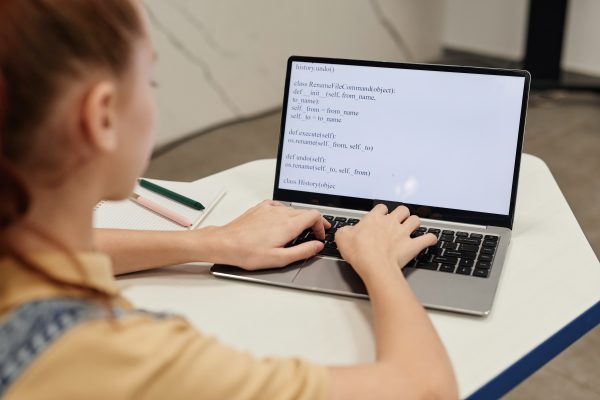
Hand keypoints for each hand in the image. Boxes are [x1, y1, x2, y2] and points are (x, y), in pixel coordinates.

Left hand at [208, 200, 330, 269]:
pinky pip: (278, 206)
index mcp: (288, 225)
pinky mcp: (260, 208)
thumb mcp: (279, 259)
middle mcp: (280, 213)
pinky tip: (280, 223)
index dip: (321, 225)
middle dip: (313, 223)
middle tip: (313, 235)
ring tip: (297, 232)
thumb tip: (317, 246)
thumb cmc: (248, 253)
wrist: (225, 243)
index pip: (314, 215)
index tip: (320, 235)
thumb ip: (303, 251)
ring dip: (299, 219)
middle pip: (305, 212)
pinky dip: (285, 214)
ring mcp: (269, 208)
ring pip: (292, 209)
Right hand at [335, 204, 436, 282]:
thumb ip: (345, 231)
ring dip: (415, 223)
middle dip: (402, 214)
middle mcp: (391, 223)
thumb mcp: (342, 238)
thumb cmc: (358, 252)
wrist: (374, 265)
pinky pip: (428, 238)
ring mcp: (403, 233)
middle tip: (398, 221)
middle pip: (402, 209)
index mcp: (374, 218)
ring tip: (412, 228)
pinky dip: (430, 239)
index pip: (381, 207)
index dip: (381, 212)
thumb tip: (346, 231)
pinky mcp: (413, 245)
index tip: (380, 218)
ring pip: (416, 220)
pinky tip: (430, 240)